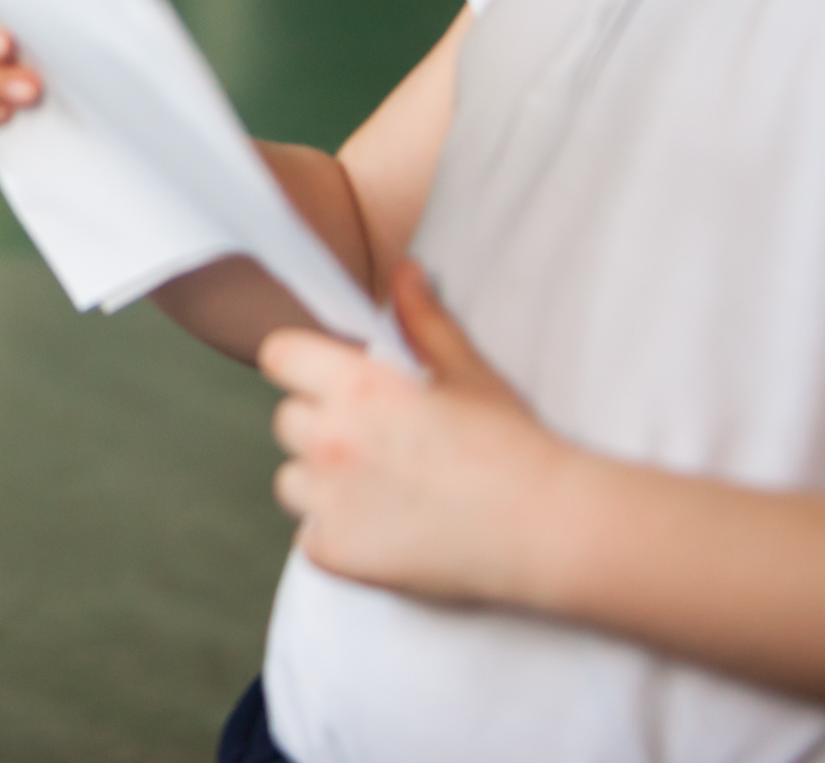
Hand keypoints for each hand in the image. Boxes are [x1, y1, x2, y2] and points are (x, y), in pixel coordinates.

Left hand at [261, 262, 570, 605]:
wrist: (547, 529)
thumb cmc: (512, 446)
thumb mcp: (468, 373)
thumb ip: (423, 320)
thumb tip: (404, 271)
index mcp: (357, 388)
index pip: (277, 356)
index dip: (301, 365)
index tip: (328, 382)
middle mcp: (330, 440)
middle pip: (286, 420)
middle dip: (321, 425)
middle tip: (379, 443)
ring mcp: (329, 501)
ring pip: (290, 481)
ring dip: (321, 483)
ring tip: (384, 489)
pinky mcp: (337, 553)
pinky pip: (310, 537)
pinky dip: (338, 536)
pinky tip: (388, 530)